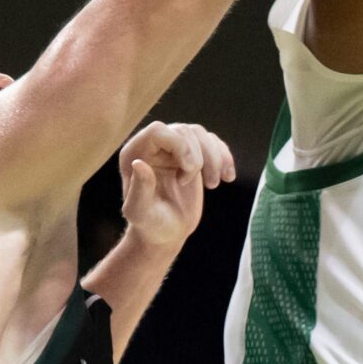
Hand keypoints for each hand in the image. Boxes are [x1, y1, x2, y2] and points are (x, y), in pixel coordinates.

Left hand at [118, 122, 235, 249]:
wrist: (166, 232)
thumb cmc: (149, 224)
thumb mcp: (140, 212)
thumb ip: (139, 189)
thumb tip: (139, 164)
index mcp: (135, 154)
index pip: (159, 131)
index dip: (179, 145)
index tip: (189, 170)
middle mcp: (154, 146)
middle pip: (183, 131)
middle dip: (198, 157)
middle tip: (199, 184)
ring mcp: (174, 149)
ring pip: (200, 134)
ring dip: (214, 158)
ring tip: (213, 185)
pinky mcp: (194, 155)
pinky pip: (213, 142)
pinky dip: (225, 158)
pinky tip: (227, 178)